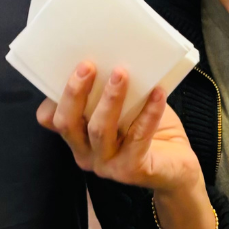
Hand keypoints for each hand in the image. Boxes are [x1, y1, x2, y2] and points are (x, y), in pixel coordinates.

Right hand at [37, 63, 216, 228]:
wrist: (177, 166)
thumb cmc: (147, 130)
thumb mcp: (123, 108)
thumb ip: (106, 92)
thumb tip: (108, 57)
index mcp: (77, 137)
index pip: (51, 119)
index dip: (54, 96)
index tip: (69, 66)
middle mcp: (85, 154)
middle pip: (68, 124)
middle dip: (75, 92)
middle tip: (88, 66)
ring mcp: (107, 166)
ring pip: (99, 131)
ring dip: (109, 99)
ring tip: (121, 74)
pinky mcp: (132, 170)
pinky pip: (138, 138)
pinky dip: (148, 113)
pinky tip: (158, 93)